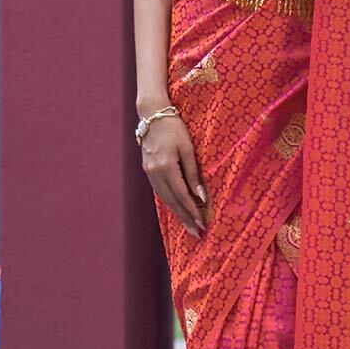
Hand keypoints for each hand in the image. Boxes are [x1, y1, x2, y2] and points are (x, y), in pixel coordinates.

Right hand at [140, 116, 206, 237]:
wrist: (152, 115)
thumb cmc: (174, 128)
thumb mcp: (188, 149)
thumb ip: (193, 173)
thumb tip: (200, 196)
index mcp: (166, 167)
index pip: (182, 196)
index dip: (192, 212)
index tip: (202, 224)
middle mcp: (155, 173)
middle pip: (172, 202)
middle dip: (185, 219)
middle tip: (196, 233)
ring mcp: (149, 173)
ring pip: (164, 199)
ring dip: (177, 214)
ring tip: (188, 226)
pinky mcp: (148, 171)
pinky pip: (159, 192)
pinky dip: (169, 203)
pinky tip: (177, 210)